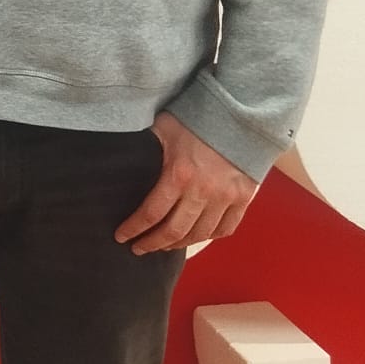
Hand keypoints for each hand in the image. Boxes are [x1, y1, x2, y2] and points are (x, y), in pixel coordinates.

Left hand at [115, 112, 259, 255]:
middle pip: (174, 231)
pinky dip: (208, 237)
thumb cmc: (197, 119)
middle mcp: (203, 192)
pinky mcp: (244, 199)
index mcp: (179, 175)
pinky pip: (225, 229)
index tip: (121, 237)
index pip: (151, 213)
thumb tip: (121, 152)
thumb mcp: (164, 128)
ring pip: (199, 235)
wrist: (240, 115)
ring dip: (178, 244)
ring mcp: (226, 198)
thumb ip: (145, 144)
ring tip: (164, 245)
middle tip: (139, 248)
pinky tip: (194, 237)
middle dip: (152, 244)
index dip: (134, 228)